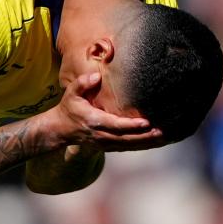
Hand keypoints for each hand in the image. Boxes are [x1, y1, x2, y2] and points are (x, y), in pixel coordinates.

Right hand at [44, 72, 161, 151]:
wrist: (61, 129)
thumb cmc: (69, 108)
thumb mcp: (71, 93)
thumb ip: (82, 83)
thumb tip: (96, 76)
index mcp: (94, 121)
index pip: (116, 125)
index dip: (131, 125)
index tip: (146, 123)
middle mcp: (101, 135)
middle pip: (126, 138)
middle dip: (145, 136)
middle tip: (161, 131)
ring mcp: (105, 143)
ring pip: (128, 145)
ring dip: (145, 142)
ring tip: (162, 137)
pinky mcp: (107, 146)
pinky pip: (126, 147)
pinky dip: (140, 145)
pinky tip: (152, 141)